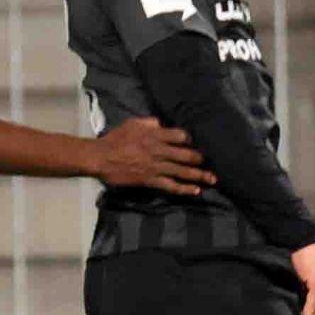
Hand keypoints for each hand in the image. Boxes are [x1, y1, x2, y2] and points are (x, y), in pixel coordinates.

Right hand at [93, 118, 216, 195]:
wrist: (100, 157)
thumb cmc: (115, 139)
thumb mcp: (132, 123)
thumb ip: (149, 123)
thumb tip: (161, 124)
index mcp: (155, 135)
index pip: (180, 136)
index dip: (191, 140)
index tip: (200, 143)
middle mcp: (158, 151)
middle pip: (185, 154)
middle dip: (200, 159)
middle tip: (214, 162)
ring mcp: (155, 167)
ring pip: (182, 171)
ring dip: (199, 175)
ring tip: (212, 179)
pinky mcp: (150, 180)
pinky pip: (170, 186)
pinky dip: (184, 189)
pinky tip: (195, 191)